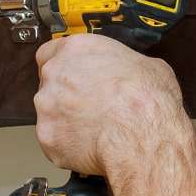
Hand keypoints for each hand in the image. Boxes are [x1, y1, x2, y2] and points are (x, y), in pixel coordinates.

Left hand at [33, 34, 189, 180]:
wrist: (141, 136)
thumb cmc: (146, 101)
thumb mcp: (148, 65)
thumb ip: (125, 65)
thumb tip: (133, 72)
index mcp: (77, 49)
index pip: (50, 52)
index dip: (63, 66)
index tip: (72, 75)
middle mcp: (56, 74)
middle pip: (49, 83)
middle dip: (66, 95)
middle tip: (90, 105)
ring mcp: (47, 106)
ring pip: (50, 113)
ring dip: (66, 120)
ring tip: (94, 128)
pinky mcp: (48, 136)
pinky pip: (54, 140)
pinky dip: (69, 145)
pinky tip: (91, 145)